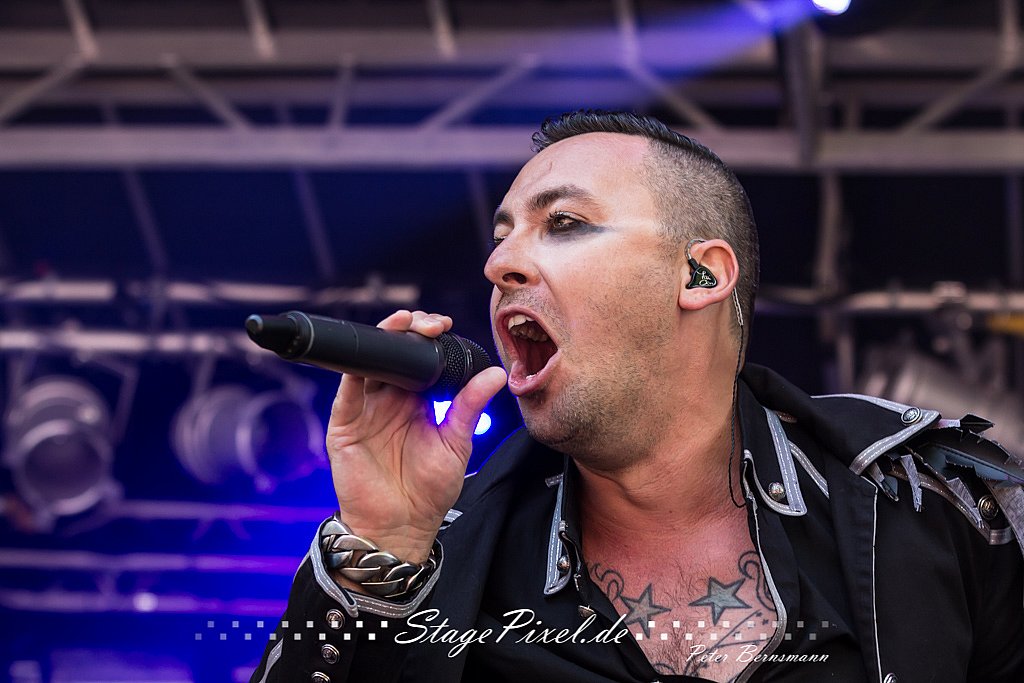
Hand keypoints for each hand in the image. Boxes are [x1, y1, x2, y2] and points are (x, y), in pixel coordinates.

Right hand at [325, 310, 506, 564]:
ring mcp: (365, 410)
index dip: (428, 338)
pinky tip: (367, 356)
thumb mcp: (457, 443)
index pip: (419, 358)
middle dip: (407, 331)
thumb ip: (470, 405)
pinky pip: (346, 391)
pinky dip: (354, 370)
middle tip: (426, 323)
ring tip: (400, 325)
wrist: (402, 526)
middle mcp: (389, 399)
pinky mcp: (345, 424)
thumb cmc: (430, 490)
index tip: (444, 325)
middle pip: (392, 353)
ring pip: (367, 363)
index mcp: (416, 400)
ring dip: (381, 341)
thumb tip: (497, 374)